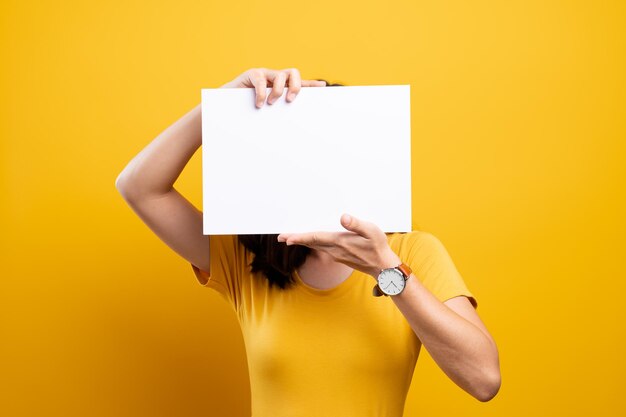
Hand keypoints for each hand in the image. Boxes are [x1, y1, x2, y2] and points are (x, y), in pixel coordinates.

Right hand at [220, 67, 326, 108]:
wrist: (226, 105)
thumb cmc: (248, 109)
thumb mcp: (269, 112)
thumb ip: (280, 112)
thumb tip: (294, 126)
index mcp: (281, 86)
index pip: (300, 82)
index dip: (311, 84)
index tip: (323, 87)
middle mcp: (275, 77)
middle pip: (293, 73)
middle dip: (296, 86)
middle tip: (290, 100)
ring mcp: (264, 74)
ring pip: (280, 75)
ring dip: (278, 91)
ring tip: (271, 103)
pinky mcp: (252, 74)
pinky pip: (261, 80)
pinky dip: (262, 94)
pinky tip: (259, 104)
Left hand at [277, 214, 401, 278]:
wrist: (383, 268)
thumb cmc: (378, 248)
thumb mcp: (371, 231)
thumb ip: (356, 225)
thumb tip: (343, 218)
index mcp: (340, 242)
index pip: (315, 238)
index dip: (300, 237)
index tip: (286, 238)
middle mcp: (335, 250)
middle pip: (311, 243)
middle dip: (295, 240)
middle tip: (281, 237)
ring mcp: (336, 255)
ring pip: (315, 247)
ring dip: (302, 242)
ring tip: (290, 239)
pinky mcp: (340, 257)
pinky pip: (322, 249)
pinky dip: (312, 244)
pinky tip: (311, 242)